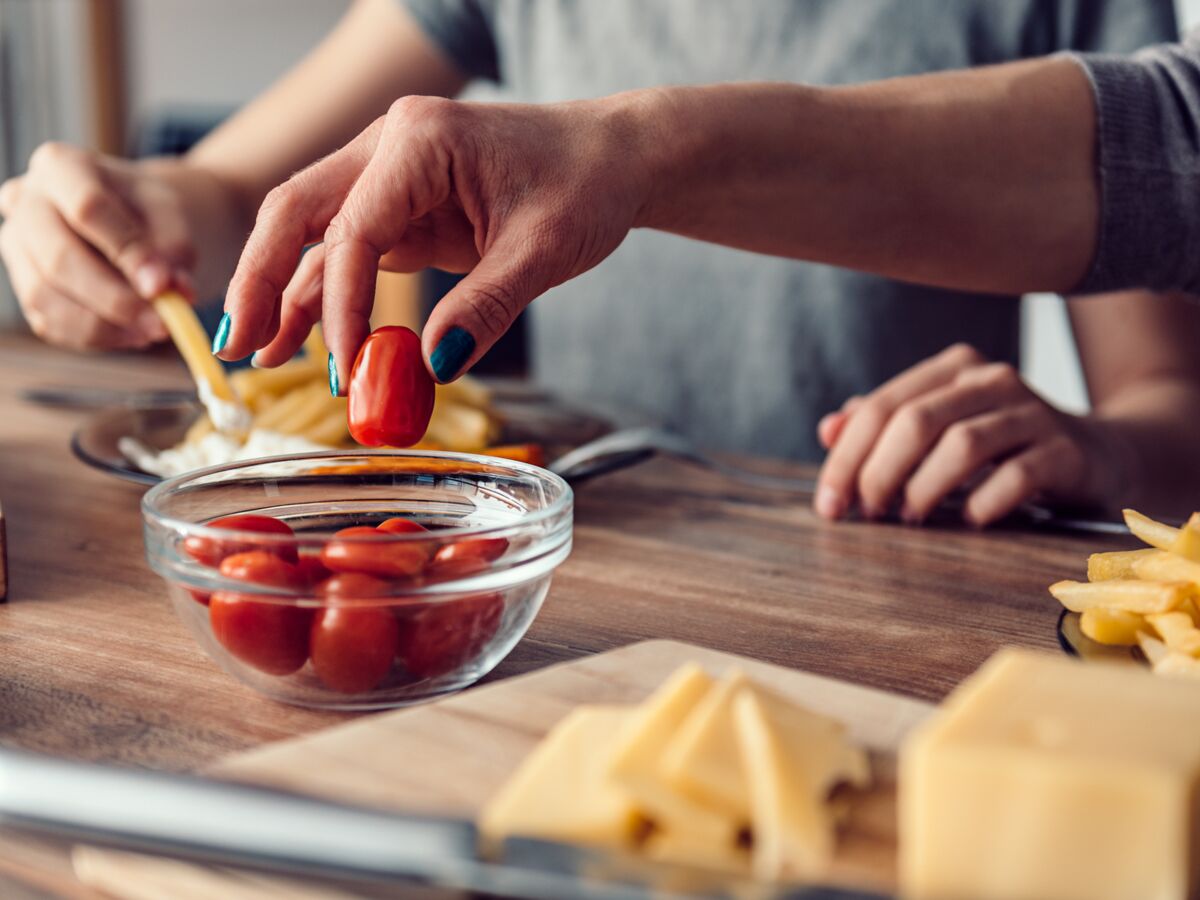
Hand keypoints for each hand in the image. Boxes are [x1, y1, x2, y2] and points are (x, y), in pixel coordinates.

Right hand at [0, 143, 194, 349]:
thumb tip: (170, 291)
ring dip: (106, 326)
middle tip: (163, 323)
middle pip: (59, 259)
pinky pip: (51, 323)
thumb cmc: (150, 211)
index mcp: (61, 166)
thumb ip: (173, 249)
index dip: (125, 252)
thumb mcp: (172, 215)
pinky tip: (134, 333)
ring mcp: (16, 246)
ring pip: (46, 297)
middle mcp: (25, 202)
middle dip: (114, 299)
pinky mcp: (25, 287)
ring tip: (155, 330)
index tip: (162, 286)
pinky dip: (97, 337)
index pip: (87, 208)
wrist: (136, 219)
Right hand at [218, 93, 652, 385]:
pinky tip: (302, 338)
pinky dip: (326, 294)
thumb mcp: (543, 251)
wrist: (614, 158)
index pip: (353, 228)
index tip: (346, 364)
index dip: (340, 303)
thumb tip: (431, 366)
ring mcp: (391, 178)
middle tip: (238, 346)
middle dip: (261, 279)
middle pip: (297, 212)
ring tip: (259, 355)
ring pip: (314, 234)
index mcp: (420, 141)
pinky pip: (349, 252)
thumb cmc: (586, 183)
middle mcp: (390, 149)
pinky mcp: (402, 209)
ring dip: (284, 291)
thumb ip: (485, 308)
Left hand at [813, 343, 1121, 525]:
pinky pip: (1016, 476)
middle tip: (867, 514)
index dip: (846, 458)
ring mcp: (1033, 412)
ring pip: (961, 445)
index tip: (828, 506)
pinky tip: (968, 520)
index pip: (882, 408)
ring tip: (910, 518)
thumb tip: (828, 429)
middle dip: (877, 473)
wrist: (1097, 455)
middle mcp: (991, 380)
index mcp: (953, 370)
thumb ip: (883, 426)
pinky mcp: (1066, 451)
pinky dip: (982, 503)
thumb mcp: (939, 429)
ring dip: (924, 489)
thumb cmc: (1000, 446)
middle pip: (915, 422)